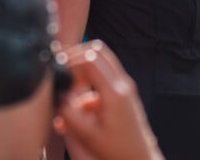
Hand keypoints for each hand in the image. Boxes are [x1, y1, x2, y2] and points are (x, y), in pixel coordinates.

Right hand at [54, 41, 162, 159]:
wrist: (140, 159)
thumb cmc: (117, 151)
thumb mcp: (88, 136)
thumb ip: (69, 113)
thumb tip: (59, 93)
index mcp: (114, 92)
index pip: (91, 58)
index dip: (71, 61)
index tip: (60, 73)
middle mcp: (122, 84)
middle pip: (97, 51)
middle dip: (76, 58)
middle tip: (63, 74)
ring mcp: (124, 86)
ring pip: (101, 61)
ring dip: (82, 70)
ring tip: (70, 91)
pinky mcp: (123, 93)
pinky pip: (103, 76)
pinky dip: (89, 82)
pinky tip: (79, 104)